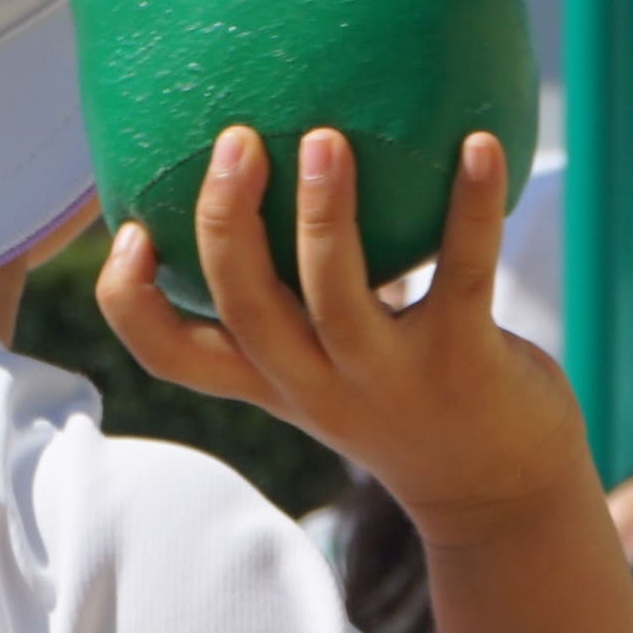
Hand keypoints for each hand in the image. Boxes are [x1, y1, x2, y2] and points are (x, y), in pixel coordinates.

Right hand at [102, 128, 593, 548]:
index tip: (130, 227)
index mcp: (273, 378)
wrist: (502, 496)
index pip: (170, 354)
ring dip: (325, 212)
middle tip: (234, 140)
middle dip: (226, 222)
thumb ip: (296, 297)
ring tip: (325, 136)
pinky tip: (479, 143)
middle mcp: (319, 383)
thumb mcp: (332, 368)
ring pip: (336, 296)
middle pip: (245, 309)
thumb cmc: (408, 403)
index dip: (130, 298)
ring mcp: (391, 378)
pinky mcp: (467, 362)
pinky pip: (464, 273)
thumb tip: (274, 154)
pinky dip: (471, 205)